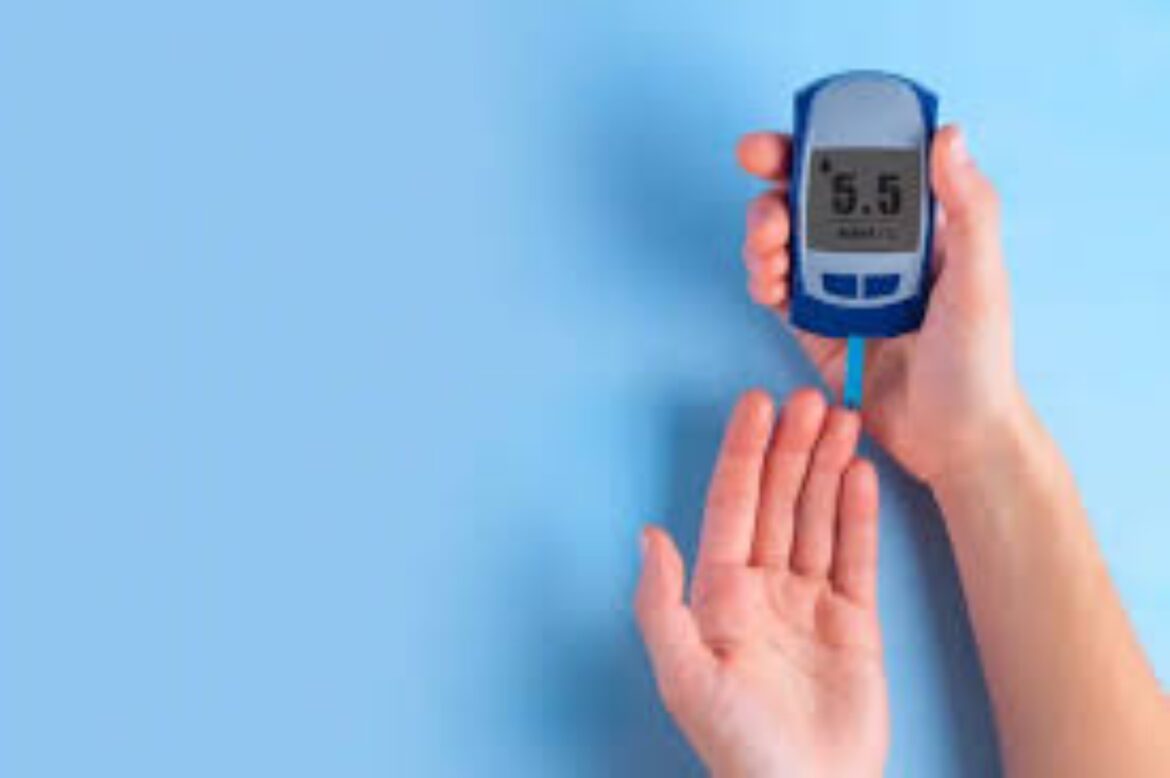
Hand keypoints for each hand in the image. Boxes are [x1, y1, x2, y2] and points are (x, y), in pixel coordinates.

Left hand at [635, 389, 886, 777]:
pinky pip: (857, 555)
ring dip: (827, 467)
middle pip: (777, 501)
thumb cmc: (737, 744)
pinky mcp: (854, 621)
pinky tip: (861, 473)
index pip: (732, 506)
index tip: (756, 404)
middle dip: (791, 448)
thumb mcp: (683, 674)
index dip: (743, 454)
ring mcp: (810, 601)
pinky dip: (858, 513)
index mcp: (719, 592)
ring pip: (817, 517)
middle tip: (810, 397)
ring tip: (842, 419)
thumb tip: (648, 533)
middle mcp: (763, 587)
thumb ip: (661, 602)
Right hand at [737, 126, 1022, 482]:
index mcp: (917, 228)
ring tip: (767, 250)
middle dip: (777, 188)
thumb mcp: (981, 279)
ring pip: (786, 241)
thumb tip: (947, 134)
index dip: (823, 145)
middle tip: (765, 196)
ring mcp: (841, 288)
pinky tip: (765, 282)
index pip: (864, 170)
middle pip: (810, 200)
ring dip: (764, 234)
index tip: (789, 137)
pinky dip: (762, 279)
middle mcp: (875, 251)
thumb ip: (970, 207)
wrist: (953, 441)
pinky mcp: (815, 326)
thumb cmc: (979, 362)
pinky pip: (777, 290)